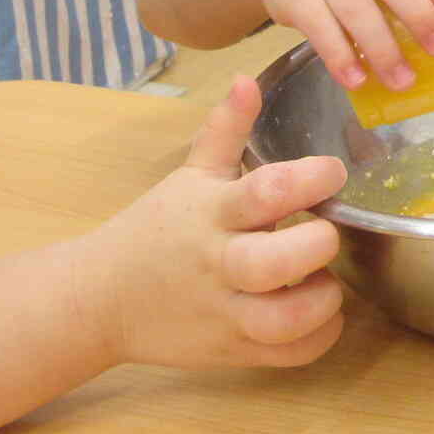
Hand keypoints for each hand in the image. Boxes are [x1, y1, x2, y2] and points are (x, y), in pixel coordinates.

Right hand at [76, 77, 348, 369]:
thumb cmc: (157, 230)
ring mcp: (224, 313)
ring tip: (323, 279)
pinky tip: (320, 312)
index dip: (311, 178)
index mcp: (210, 212)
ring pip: (284, 320)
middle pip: (275, 263)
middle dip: (317, 245)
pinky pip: (288, 354)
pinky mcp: (231, 351)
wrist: (100, 300)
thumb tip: (248, 79)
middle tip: (324, 233)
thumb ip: (224, 130)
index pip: (264, 192)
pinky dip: (319, 337)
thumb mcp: (189, 176)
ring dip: (322, 300)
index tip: (333, 173)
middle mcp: (217, 264)